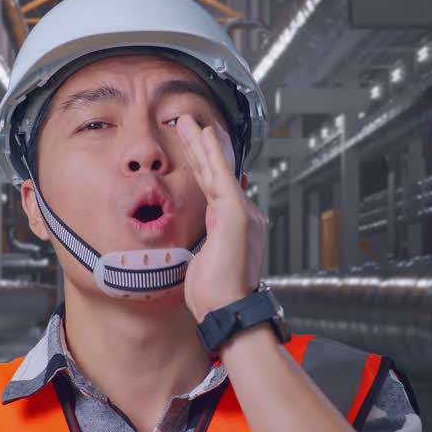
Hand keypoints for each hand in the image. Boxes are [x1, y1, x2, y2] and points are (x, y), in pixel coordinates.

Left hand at [173, 116, 266, 321]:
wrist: (229, 310)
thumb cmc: (215, 296)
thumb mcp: (203, 262)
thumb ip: (203, 242)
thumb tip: (198, 234)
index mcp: (235, 225)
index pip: (215, 188)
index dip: (202, 165)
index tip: (192, 147)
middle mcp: (244, 214)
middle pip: (216, 174)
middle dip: (201, 147)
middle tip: (187, 123)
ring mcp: (242, 213)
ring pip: (217, 171)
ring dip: (202, 143)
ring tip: (188, 120)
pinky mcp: (236, 214)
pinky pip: (222, 177)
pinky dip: (213, 155)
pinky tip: (205, 135)